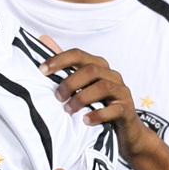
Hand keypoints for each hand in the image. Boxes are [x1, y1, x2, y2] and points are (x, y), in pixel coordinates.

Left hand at [38, 36, 150, 163]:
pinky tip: (85, 120)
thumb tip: (43, 39)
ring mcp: (121, 92)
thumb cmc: (98, 104)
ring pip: (102, 87)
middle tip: (57, 97)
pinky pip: (114, 110)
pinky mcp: (127, 110)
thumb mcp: (81, 87)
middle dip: (70, 83)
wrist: (125, 130)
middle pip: (91, 70)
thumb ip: (64, 67)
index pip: (79, 55)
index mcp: (99, 67)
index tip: (42, 70)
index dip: (60, 59)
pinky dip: (98, 115)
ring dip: (81, 99)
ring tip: (68, 110)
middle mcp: (111, 75)